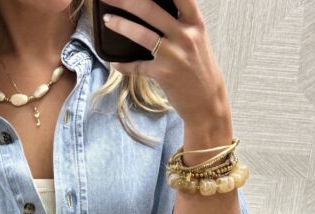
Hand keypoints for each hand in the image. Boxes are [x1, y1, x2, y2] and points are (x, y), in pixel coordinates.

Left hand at [101, 0, 229, 124]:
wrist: (207, 102)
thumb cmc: (199, 68)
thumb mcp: (197, 39)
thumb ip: (181, 22)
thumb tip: (153, 10)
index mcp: (194, 22)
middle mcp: (185, 35)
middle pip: (150, 9)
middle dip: (125, 0)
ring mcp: (174, 55)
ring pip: (141, 34)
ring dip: (120, 25)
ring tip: (107, 21)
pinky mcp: (164, 74)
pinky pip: (137, 66)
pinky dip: (123, 65)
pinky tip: (115, 62)